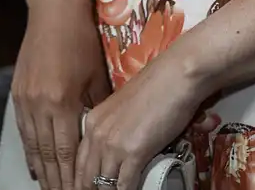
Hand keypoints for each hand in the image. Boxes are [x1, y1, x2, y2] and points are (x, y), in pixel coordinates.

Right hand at [12, 0, 111, 189]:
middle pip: (47, 155)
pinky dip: (30, 152)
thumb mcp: (97, 77)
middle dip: (57, 182)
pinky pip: (23, 131)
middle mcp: (40, 105)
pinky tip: (36, 166)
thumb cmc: (82, 42)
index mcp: (63, 102)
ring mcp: (25, 99)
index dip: (71, 178)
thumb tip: (101, 139)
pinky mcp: (18, 93)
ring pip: (32, 146)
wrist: (53, 12)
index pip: (66, 152)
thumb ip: (97, 110)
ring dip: (43, 171)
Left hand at [78, 51, 205, 189]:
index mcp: (92, 121)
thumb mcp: (124, 109)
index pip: (78, 160)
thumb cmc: (157, 87)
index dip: (80, 179)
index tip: (85, 187)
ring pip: (102, 184)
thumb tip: (121, 151)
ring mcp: (113, 144)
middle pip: (86, 176)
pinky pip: (124, 185)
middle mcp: (97, 133)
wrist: (175, 76)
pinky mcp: (134, 153)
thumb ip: (116, 131)